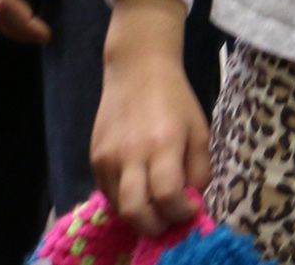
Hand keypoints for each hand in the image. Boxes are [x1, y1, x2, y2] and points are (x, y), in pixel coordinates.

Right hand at [92, 0, 206, 232]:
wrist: (137, 69)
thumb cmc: (175, 99)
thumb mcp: (200, 130)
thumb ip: (200, 171)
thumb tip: (191, 203)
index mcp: (163, 143)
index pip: (168, 197)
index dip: (182, 212)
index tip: (191, 207)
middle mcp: (131, 153)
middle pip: (136, 212)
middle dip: (156, 226)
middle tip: (169, 218)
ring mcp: (108, 157)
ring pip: (119, 208)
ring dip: (140, 215)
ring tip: (156, 204)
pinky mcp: (94, 157)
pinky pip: (108, 193)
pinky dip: (126, 200)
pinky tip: (140, 187)